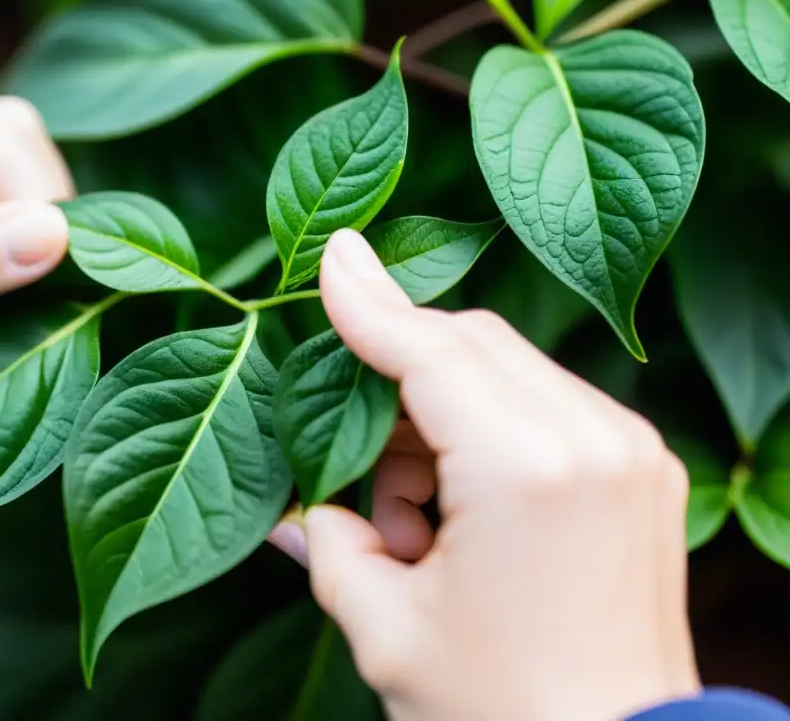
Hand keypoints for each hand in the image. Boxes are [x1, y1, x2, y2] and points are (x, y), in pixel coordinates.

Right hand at [269, 229, 699, 720]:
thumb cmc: (502, 715)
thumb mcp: (387, 628)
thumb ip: (327, 542)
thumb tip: (287, 506)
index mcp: (525, 469)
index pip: (428, 349)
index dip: (370, 302)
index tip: (334, 254)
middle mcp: (593, 438)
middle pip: (470, 342)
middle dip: (394, 374)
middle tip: (348, 456)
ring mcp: (629, 449)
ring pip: (505, 370)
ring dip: (436, 417)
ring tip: (409, 522)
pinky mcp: (642, 468)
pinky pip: (543, 404)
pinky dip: (484, 431)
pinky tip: (457, 513)